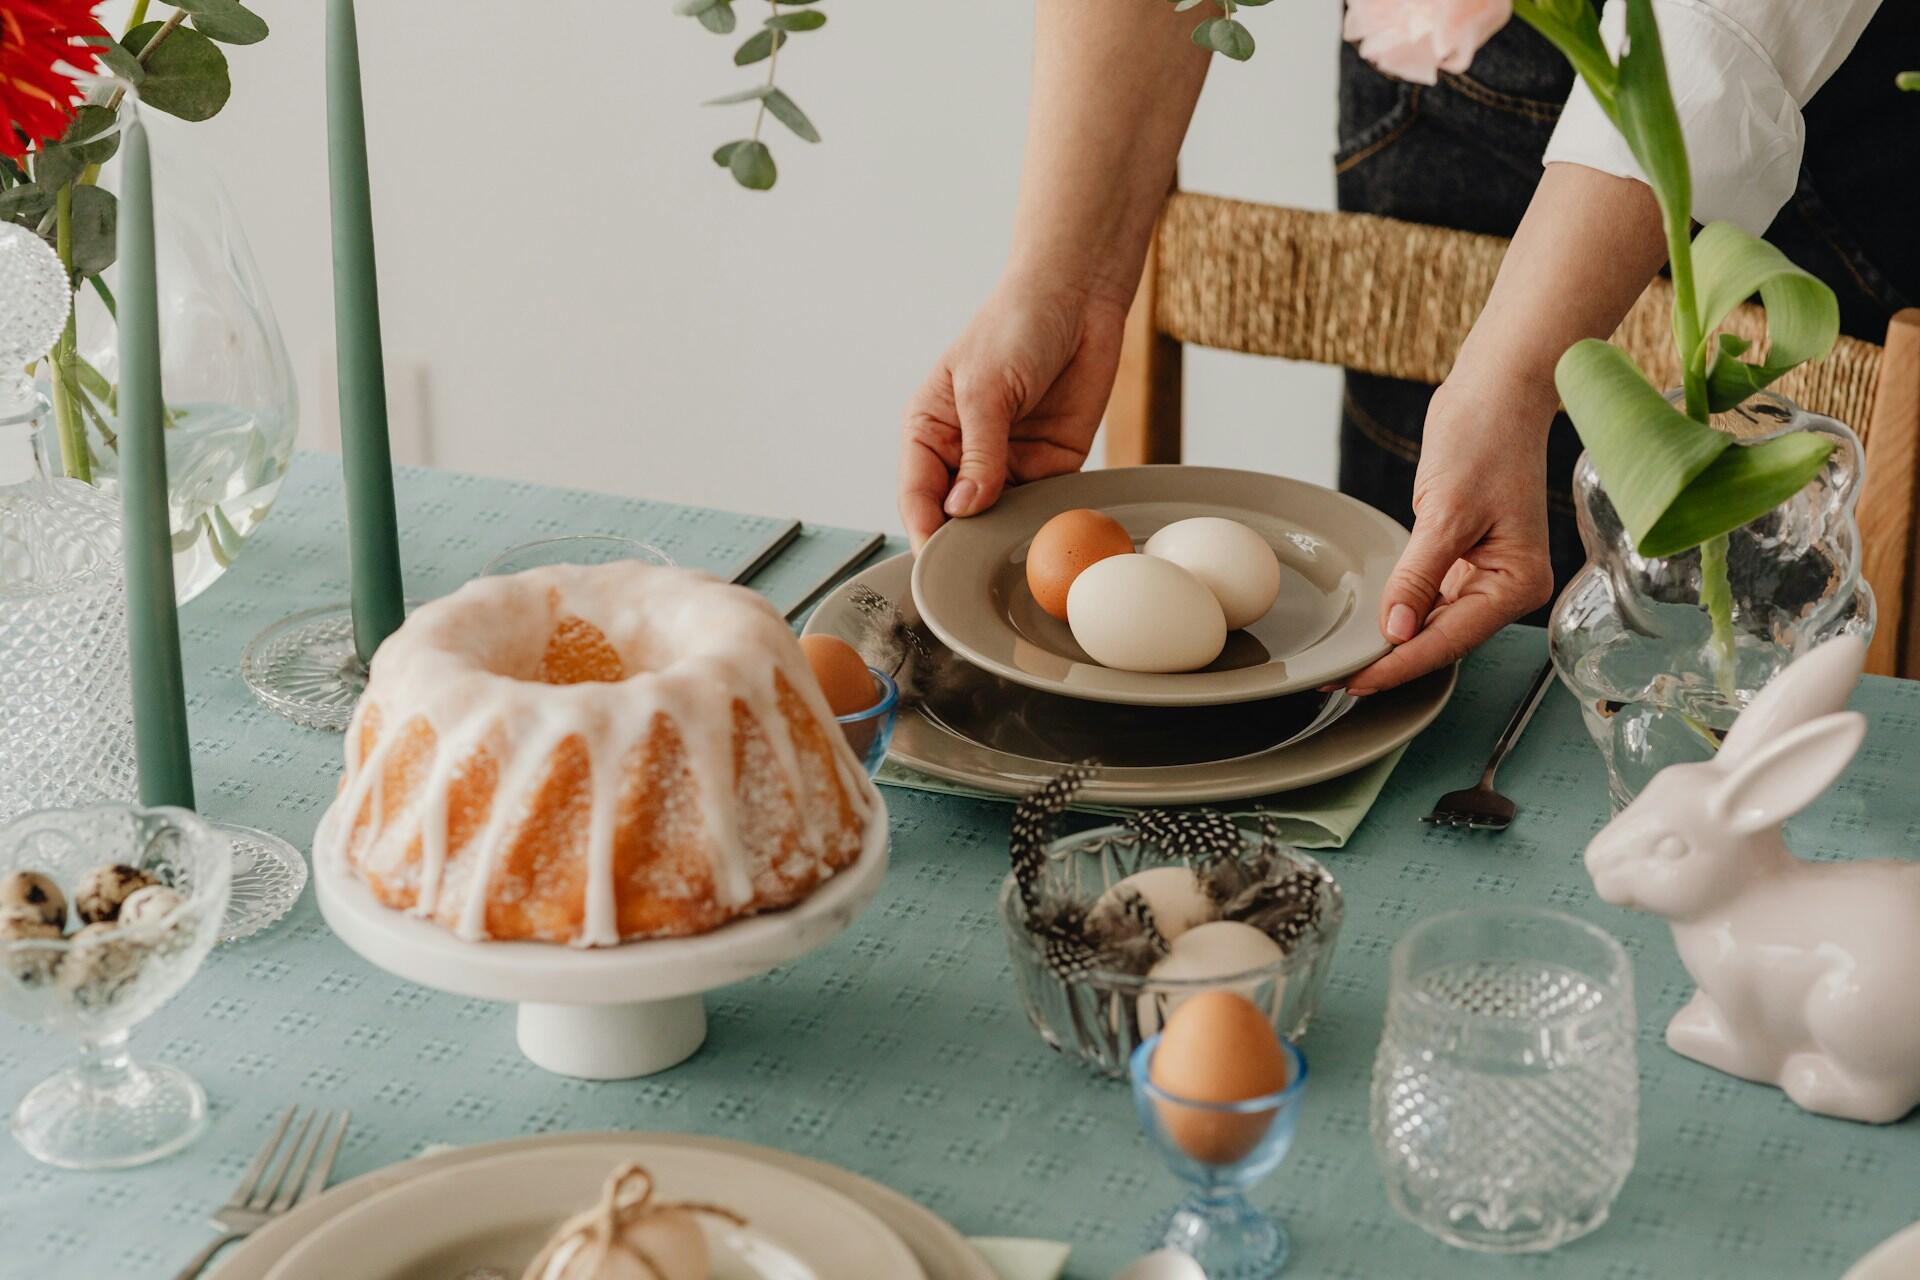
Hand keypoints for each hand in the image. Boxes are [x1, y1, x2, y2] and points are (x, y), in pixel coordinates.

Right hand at [899, 279, 1128, 549]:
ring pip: (1000, 519)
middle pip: (956, 517)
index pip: (918, 496)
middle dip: (965, 542)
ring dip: (1007, 536)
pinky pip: (1045, 506)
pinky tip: (1050, 535)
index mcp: (931, 431)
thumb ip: (978, 452)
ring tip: (1014, 554)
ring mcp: (1008, 462)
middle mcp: (965, 453)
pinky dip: (1046, 522)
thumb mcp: (986, 388)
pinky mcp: (1050, 465)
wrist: (1077, 299)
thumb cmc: (1016, 326)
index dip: (926, 531)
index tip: (936, 562)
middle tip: (976, 568)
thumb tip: (964, 509)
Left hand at [1341, 377, 1557, 694]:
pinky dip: (1402, 613)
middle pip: (1442, 641)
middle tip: (1337, 678)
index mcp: (1517, 583)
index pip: (1448, 640)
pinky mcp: (1465, 557)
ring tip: (1346, 660)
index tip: (1355, 681)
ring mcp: (1487, 573)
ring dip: (1394, 642)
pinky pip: (1431, 599)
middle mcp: (1507, 586)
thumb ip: (1419, 577)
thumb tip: (1396, 632)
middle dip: (1391, 661)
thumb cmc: (1486, 438)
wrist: (1498, 390)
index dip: (1398, 665)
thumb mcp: (1446, 511)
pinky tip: (1371, 627)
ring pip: (1434, 625)